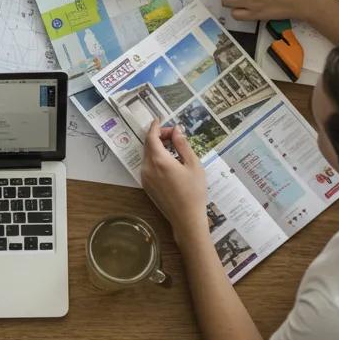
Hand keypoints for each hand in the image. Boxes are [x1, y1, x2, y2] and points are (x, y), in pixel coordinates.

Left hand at [141, 121, 207, 237]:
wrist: (187, 219)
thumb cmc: (194, 192)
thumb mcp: (193, 165)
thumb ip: (182, 145)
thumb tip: (176, 130)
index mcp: (158, 160)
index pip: (151, 136)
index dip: (156, 126)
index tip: (160, 119)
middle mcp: (147, 167)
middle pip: (148, 144)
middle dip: (159, 136)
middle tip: (174, 135)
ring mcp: (144, 177)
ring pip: (147, 154)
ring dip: (157, 147)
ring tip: (174, 147)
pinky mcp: (146, 185)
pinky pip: (148, 165)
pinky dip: (155, 158)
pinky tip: (169, 161)